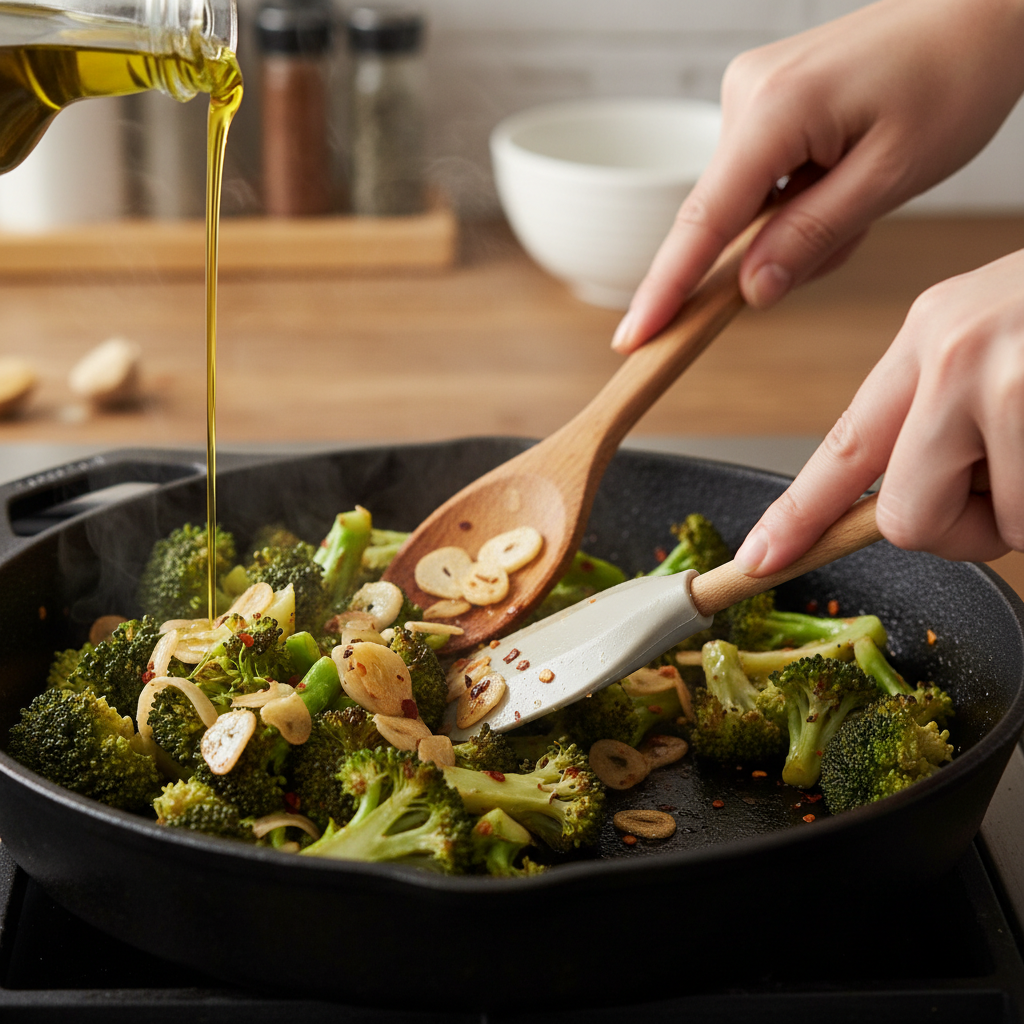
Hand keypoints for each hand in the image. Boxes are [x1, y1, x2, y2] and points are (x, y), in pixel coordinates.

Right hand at [611, 0, 1023, 353]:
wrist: (980, 9)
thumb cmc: (953, 77)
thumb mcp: (891, 175)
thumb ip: (811, 236)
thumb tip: (750, 289)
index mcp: (775, 110)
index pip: (703, 220)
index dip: (667, 287)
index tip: (635, 337)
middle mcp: (745, 95)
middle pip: (725, 218)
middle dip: (778, 247)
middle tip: (853, 227)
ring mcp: (749, 94)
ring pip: (745, 204)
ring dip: (796, 222)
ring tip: (859, 191)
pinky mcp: (761, 100)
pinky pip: (759, 178)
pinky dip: (797, 197)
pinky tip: (841, 175)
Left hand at [734, 249, 1023, 573]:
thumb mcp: (996, 341)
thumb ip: (941, 415)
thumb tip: (901, 503)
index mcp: (927, 338)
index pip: (841, 447)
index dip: (798, 516)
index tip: (758, 560)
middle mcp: (951, 354)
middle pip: (902, 515)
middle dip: (959, 529)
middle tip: (1012, 486)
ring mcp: (1004, 380)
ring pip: (987, 527)